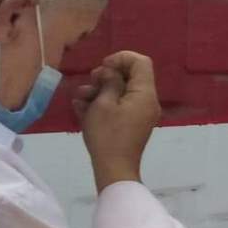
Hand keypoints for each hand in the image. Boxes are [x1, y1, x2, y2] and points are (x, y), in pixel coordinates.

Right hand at [74, 51, 160, 191]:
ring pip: (122, 92)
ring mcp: (140, 114)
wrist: (114, 168)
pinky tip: (82, 108)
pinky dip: (103, 104)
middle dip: (107, 76)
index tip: (102, 66)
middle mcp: (147, 101)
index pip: (141, 62)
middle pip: (130, 77)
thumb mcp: (103, 104)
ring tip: (80, 98)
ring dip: (100, 91)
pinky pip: (119, 107)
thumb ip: (109, 82)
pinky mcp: (132, 124)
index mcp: (145, 93)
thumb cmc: (108, 134)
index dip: (121, 58)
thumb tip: (111, 72)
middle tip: (90, 82)